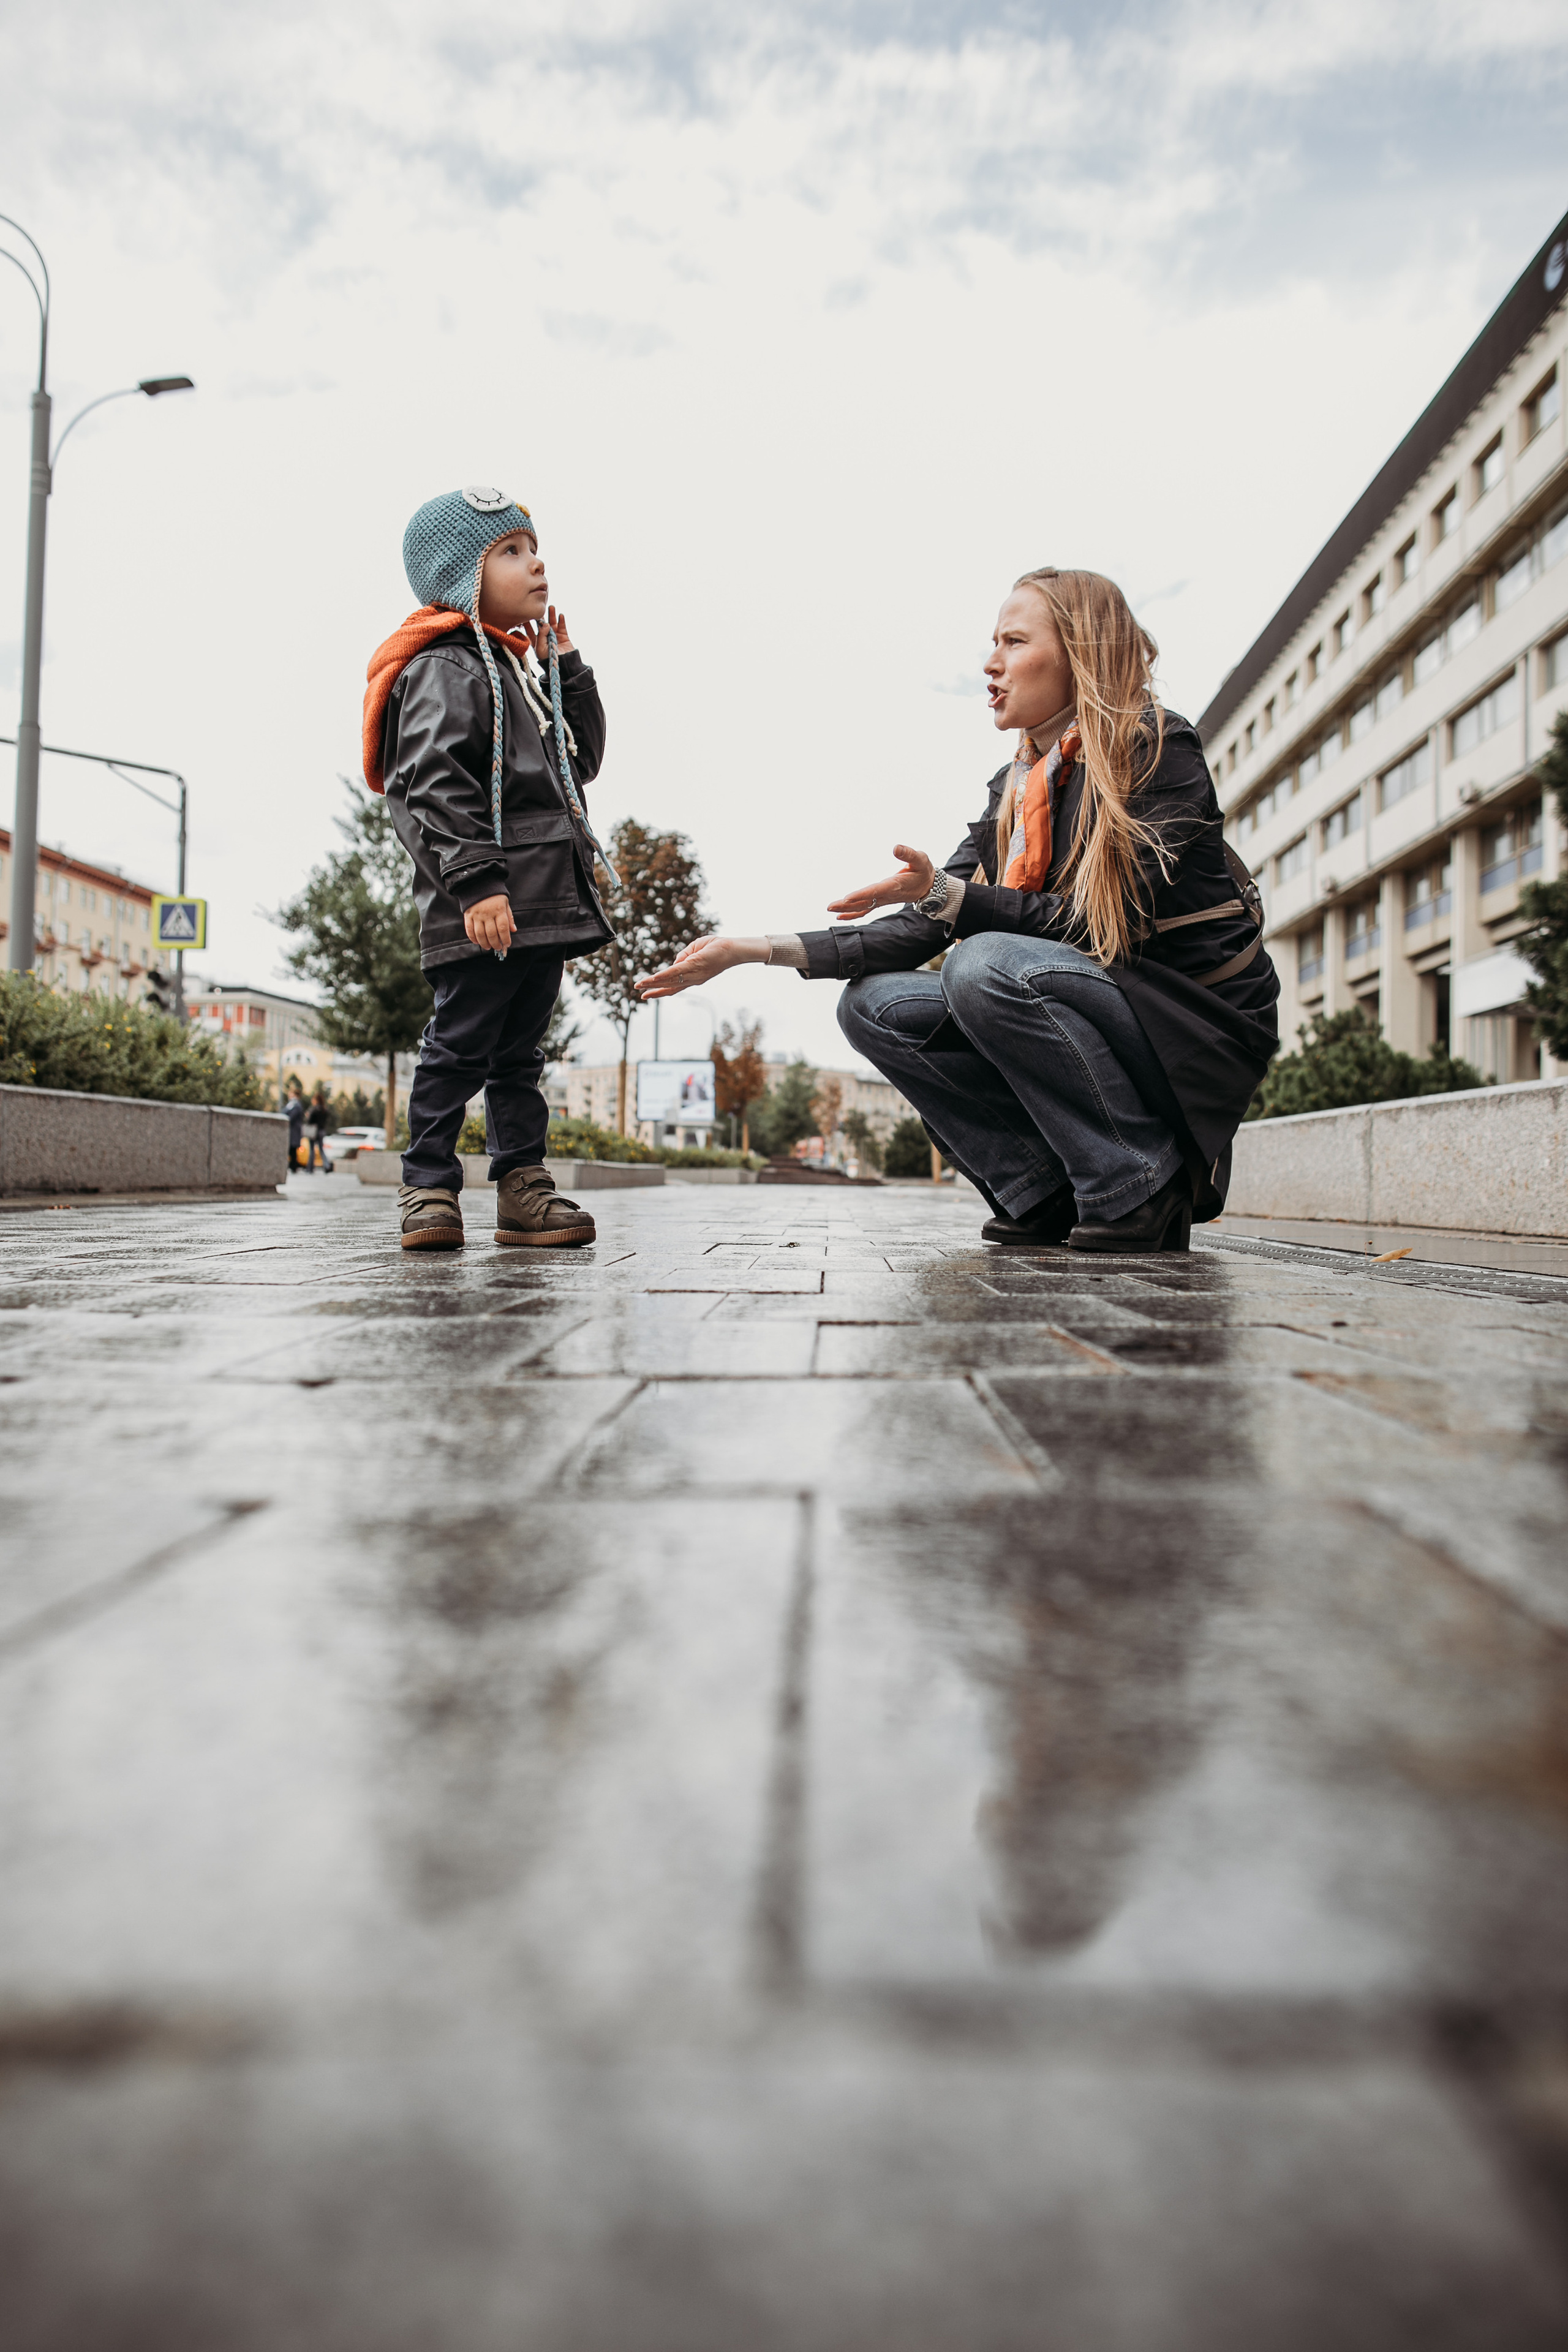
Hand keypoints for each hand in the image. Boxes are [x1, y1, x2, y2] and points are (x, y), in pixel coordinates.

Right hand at [464, 893, 514, 952]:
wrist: (478, 883)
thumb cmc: (494, 895)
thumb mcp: (505, 903)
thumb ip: (509, 917)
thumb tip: (513, 930)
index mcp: (498, 910)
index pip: (503, 928)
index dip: (505, 938)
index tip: (507, 944)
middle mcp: (487, 913)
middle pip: (491, 933)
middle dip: (495, 943)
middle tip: (498, 948)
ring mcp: (476, 914)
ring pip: (480, 934)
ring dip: (485, 943)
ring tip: (488, 947)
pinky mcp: (468, 915)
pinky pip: (469, 930)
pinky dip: (473, 938)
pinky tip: (477, 942)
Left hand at [523, 605, 574, 658]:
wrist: (564, 666)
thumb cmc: (548, 660)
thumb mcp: (540, 648)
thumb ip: (541, 635)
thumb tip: (545, 624)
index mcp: (536, 641)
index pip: (530, 630)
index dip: (527, 622)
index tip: (525, 613)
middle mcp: (545, 637)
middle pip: (542, 624)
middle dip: (540, 616)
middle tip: (539, 607)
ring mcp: (554, 636)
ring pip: (552, 622)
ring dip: (551, 615)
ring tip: (551, 607)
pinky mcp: (563, 636)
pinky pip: (562, 626)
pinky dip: (561, 620)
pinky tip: (560, 615)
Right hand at [634, 936, 762, 999]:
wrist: (733, 949)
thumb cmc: (717, 947)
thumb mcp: (696, 949)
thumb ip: (684, 956)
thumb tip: (674, 963)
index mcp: (693, 977)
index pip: (674, 986)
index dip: (661, 990)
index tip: (648, 995)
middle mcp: (693, 979)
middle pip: (670, 987)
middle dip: (654, 991)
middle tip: (641, 995)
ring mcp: (693, 974)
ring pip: (669, 981)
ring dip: (653, 984)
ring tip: (640, 986)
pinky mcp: (694, 966)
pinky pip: (675, 972)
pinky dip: (663, 976)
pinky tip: (653, 979)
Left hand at [826, 844, 933, 919]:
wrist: (929, 887)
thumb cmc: (924, 870)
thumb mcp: (921, 859)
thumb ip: (909, 854)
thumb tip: (895, 847)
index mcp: (895, 885)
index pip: (875, 891)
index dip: (861, 895)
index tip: (846, 898)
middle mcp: (887, 895)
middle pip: (865, 902)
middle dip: (847, 905)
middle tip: (830, 906)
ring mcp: (884, 900)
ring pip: (863, 907)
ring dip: (847, 909)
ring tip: (830, 909)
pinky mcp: (882, 901)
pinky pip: (866, 909)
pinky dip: (853, 913)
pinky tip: (841, 915)